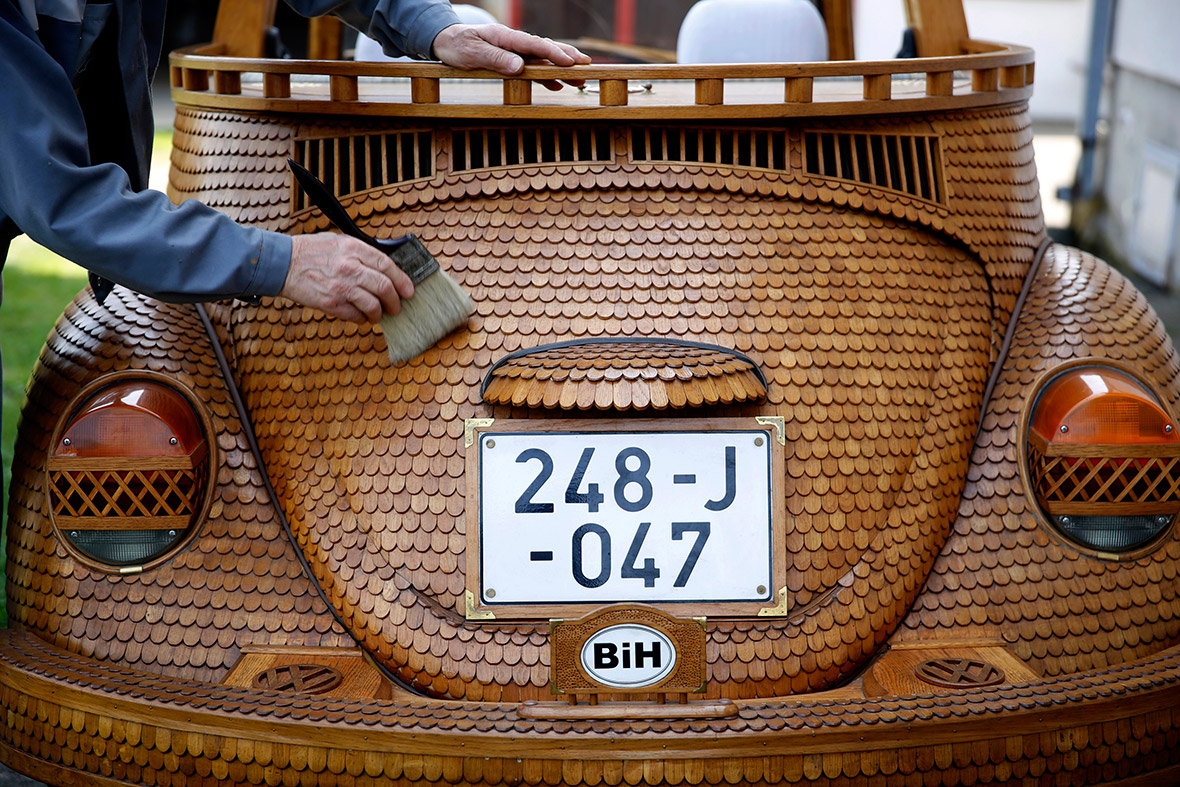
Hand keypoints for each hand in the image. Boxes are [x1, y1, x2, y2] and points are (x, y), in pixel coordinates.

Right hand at [281, 233, 413, 322]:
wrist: (282, 263)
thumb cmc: (310, 251)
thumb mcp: (339, 241)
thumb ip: (361, 252)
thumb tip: (384, 268)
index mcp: (353, 248)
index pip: (387, 265)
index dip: (402, 280)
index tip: (408, 290)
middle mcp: (350, 267)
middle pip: (385, 287)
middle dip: (395, 301)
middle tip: (397, 307)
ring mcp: (341, 287)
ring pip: (373, 306)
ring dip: (379, 314)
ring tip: (378, 315)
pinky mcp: (331, 303)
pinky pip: (356, 316)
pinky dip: (362, 319)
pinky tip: (361, 316)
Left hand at [431, 24, 590, 89]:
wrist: (445, 41)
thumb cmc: (457, 45)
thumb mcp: (472, 53)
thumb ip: (496, 59)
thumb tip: (520, 67)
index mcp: (505, 37)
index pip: (535, 45)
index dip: (554, 55)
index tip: (570, 63)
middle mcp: (513, 43)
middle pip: (545, 49)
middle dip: (567, 58)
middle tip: (586, 67)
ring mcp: (513, 51)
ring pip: (542, 59)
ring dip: (561, 69)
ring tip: (579, 79)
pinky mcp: (511, 60)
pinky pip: (533, 68)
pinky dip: (547, 76)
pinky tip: (557, 85)